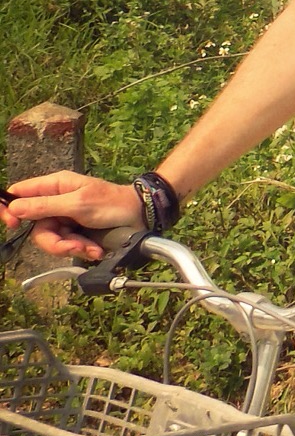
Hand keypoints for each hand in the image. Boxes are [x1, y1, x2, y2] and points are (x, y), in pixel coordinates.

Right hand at [1, 172, 143, 260]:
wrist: (140, 216)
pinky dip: (82, 250)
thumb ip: (45, 206)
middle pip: (36, 227)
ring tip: (91, 248)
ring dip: (71, 248)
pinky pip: (68, 246)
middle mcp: (56, 202)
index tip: (13, 225)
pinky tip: (96, 250)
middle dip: (54, 241)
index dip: (11, 209)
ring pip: (52, 240)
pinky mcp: (76, 233)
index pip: (20, 193)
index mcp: (55, 186)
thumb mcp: (78, 204)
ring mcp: (66, 219)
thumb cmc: (111, 203)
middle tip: (72, 245)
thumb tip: (14, 208)